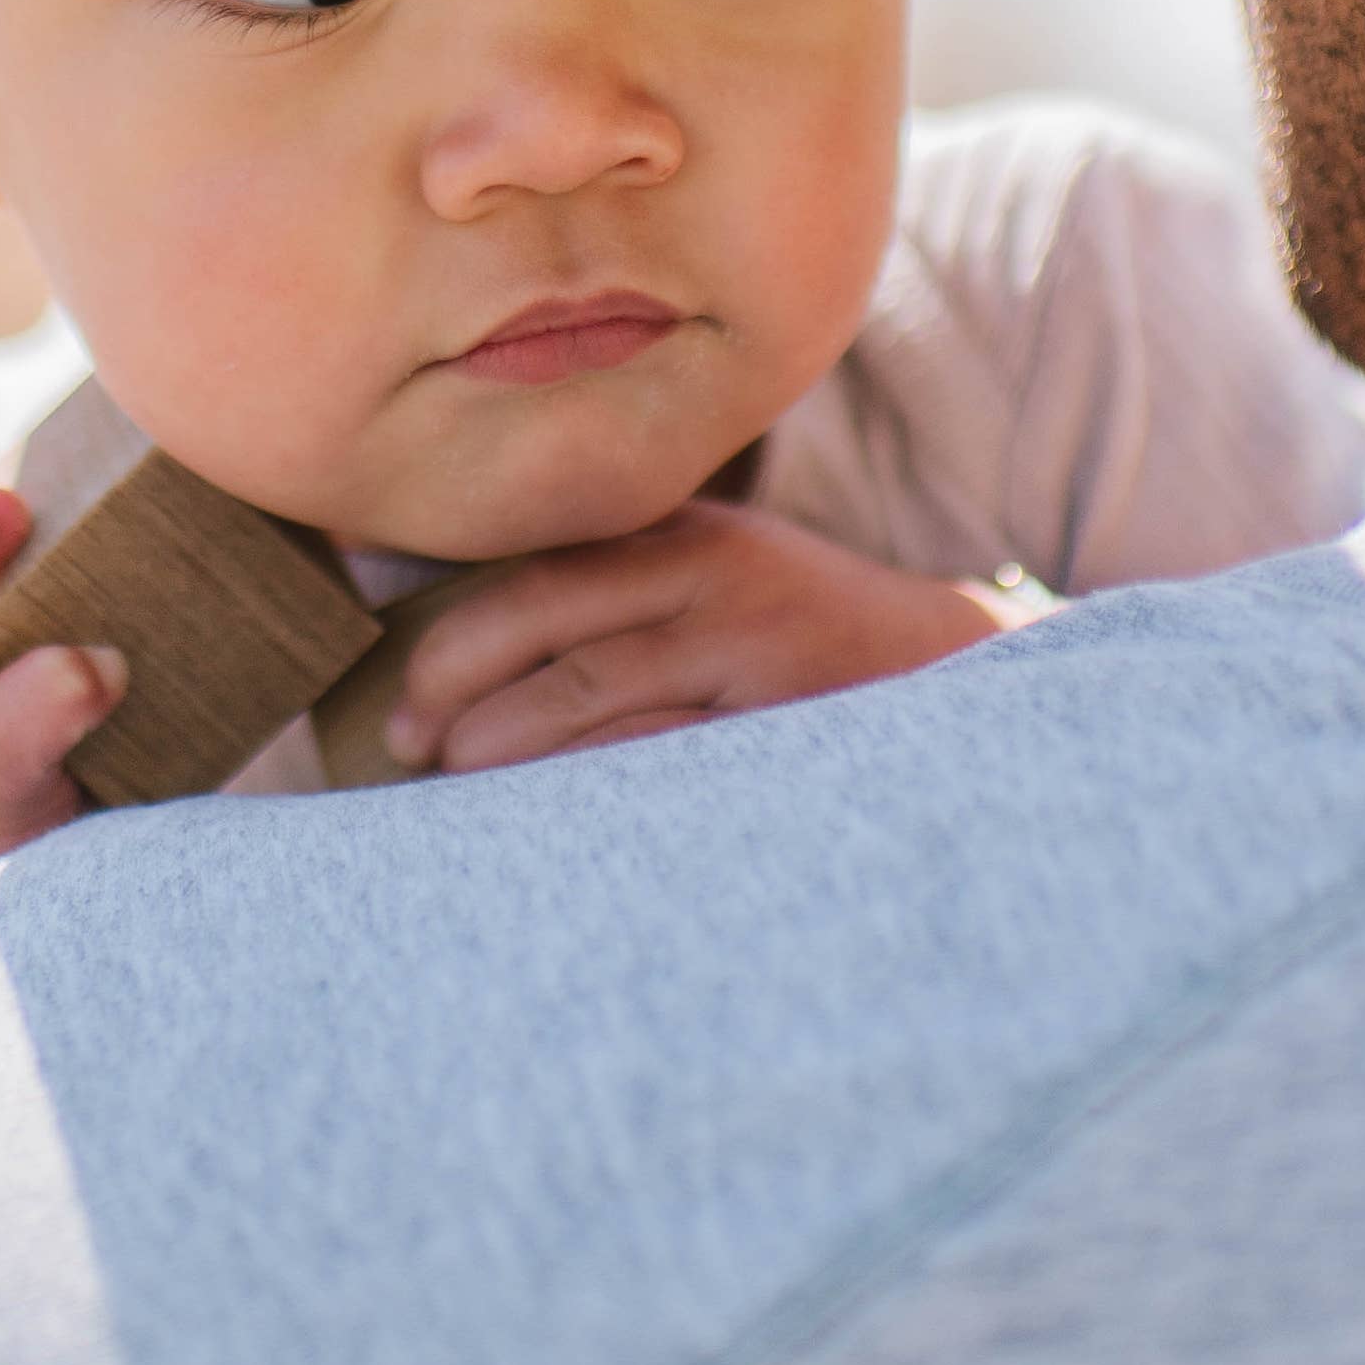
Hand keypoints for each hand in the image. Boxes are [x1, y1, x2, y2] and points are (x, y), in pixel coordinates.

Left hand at [379, 500, 1013, 776]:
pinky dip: (598, 793)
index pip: (539, 578)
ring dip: (515, 749)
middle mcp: (715, 579)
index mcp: (684, 538)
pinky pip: (666, 763)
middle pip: (553, 630)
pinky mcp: (786, 723)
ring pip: (601, 700)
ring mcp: (755, 651)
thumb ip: (621, 596)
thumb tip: (466, 661)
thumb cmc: (802, 634)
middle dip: (463, 695)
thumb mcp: (720, 577)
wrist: (957, 671)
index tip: (406, 705)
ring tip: (462, 784)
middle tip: (413, 751)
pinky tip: (557, 826)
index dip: (455, 643)